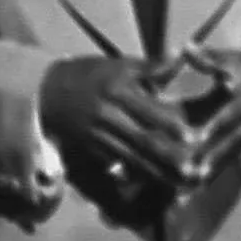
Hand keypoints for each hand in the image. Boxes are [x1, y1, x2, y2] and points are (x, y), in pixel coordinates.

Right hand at [40, 57, 197, 189]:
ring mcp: (98, 137)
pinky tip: (158, 183)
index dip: (168, 125)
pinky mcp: (93, 151)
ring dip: (157, 172)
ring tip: (181, 182)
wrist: (48, 94)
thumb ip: (150, 67)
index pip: (145, 110)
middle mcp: (107, 117)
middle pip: (140, 140)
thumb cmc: (91, 75)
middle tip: (192, 168)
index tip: (191, 136)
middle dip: (167, 156)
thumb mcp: (118, 65)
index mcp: (115, 92)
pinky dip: (138, 175)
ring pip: (132, 158)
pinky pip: (118, 165)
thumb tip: (179, 57)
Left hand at [178, 45, 240, 183]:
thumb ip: (209, 58)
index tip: (200, 134)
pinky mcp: (237, 152)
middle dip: (213, 161)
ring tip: (186, 194)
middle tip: (195, 174)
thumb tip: (186, 47)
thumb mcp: (234, 61)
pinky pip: (220, 169)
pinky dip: (204, 182)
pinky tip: (184, 197)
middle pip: (230, 147)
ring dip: (207, 177)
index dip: (217, 124)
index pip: (231, 115)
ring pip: (225, 163)